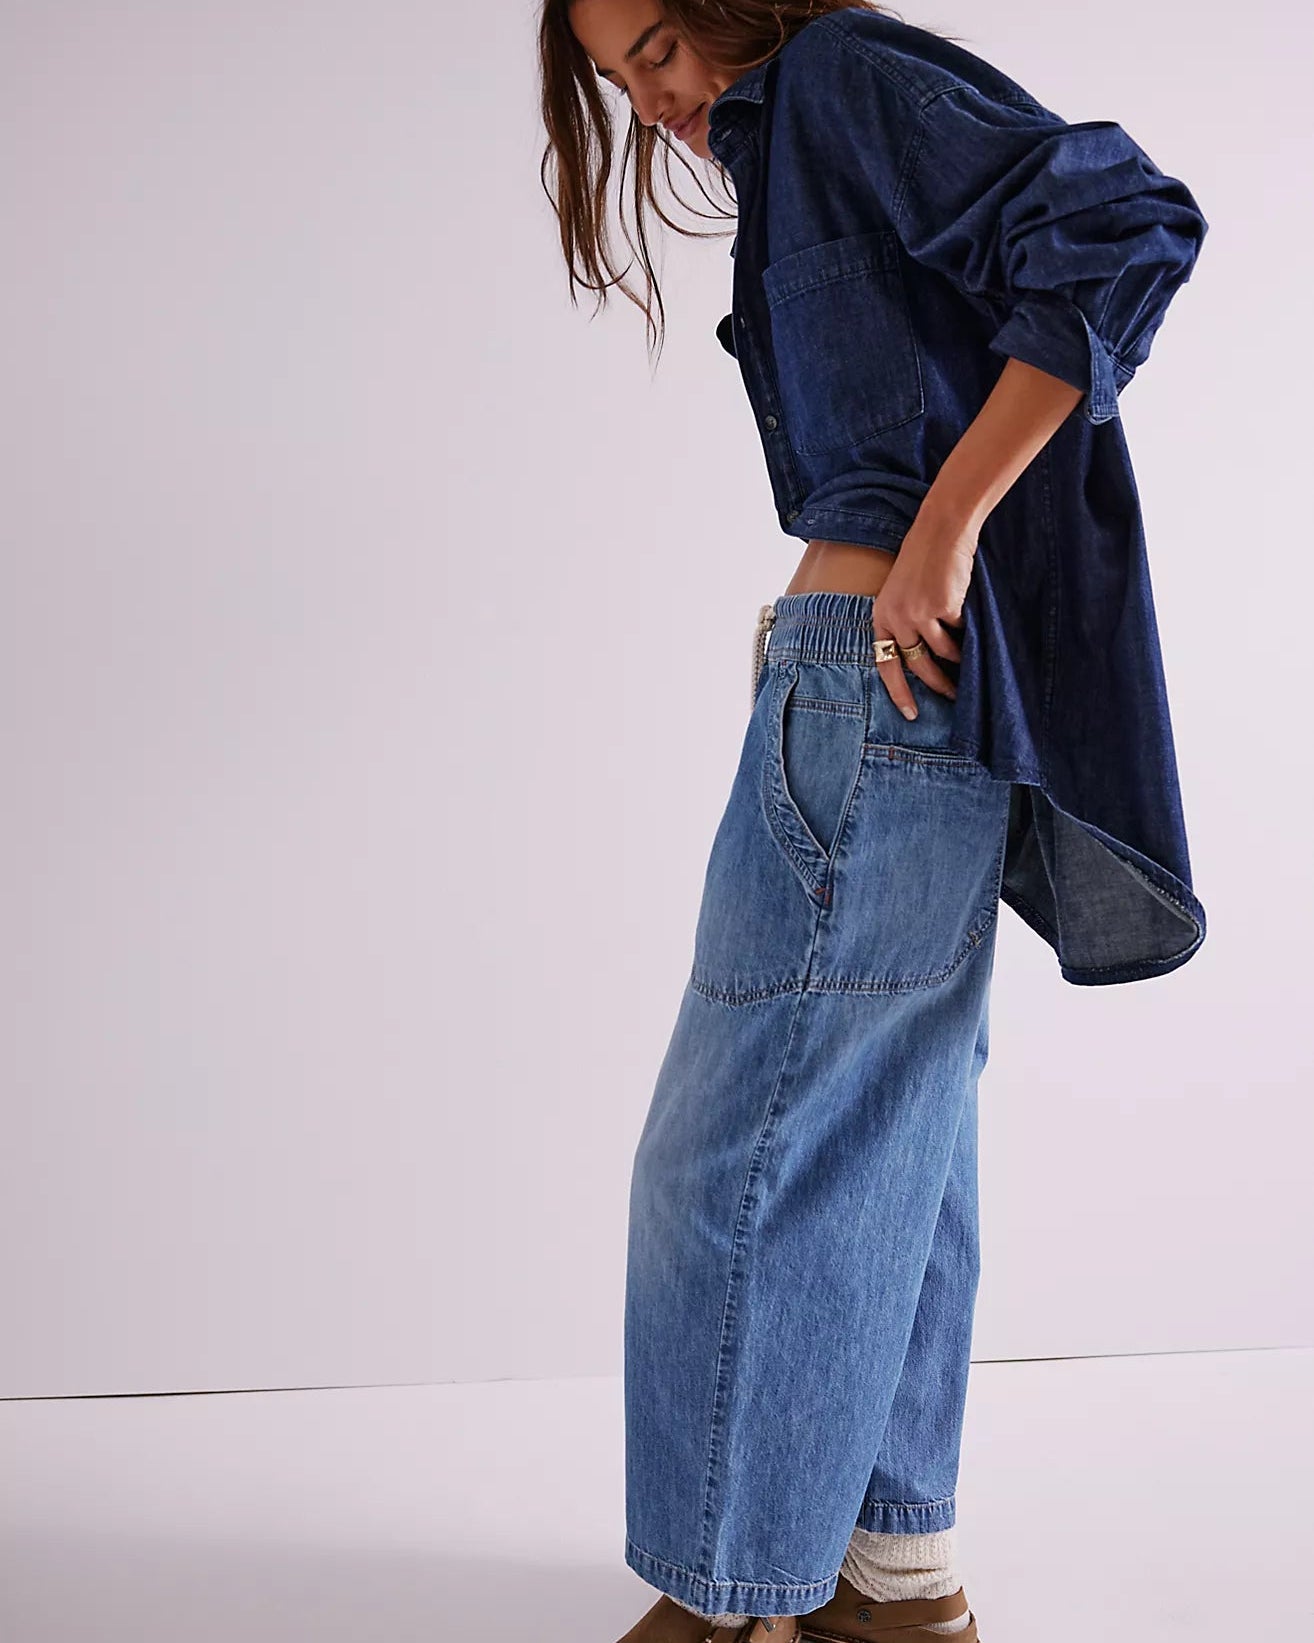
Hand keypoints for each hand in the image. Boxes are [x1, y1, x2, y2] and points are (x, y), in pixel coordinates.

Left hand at [871, 509, 978, 719]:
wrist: (941, 531)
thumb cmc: (924, 561)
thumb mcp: (903, 595)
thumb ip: (907, 625)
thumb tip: (926, 662)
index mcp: (881, 617)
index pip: (885, 664)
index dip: (899, 692)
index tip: (911, 713)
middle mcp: (896, 618)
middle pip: (918, 666)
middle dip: (938, 684)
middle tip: (954, 696)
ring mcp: (920, 613)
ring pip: (944, 652)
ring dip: (959, 657)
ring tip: (969, 657)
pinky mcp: (944, 607)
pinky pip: (961, 632)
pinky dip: (968, 630)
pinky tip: (970, 617)